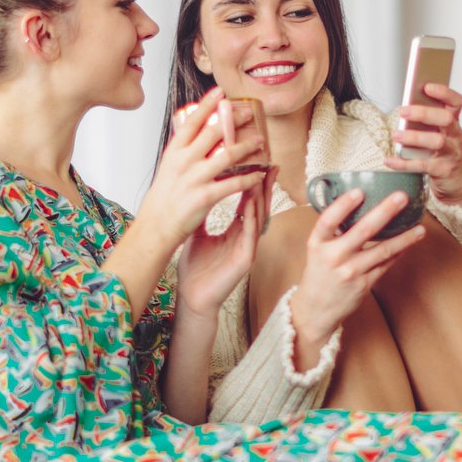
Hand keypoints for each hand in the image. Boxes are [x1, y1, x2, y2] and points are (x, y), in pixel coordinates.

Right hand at [139, 87, 261, 252]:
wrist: (156, 226)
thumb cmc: (164, 197)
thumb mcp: (169, 167)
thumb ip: (184, 151)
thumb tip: (200, 134)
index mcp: (174, 152)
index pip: (192, 122)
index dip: (207, 104)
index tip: (220, 92)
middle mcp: (183, 162)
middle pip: (213, 133)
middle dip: (234, 119)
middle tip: (249, 112)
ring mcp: (194, 179)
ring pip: (227, 156)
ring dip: (247, 146)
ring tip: (260, 140)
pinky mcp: (204, 197)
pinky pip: (233, 184)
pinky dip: (249, 178)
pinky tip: (259, 174)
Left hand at [175, 166, 271, 317]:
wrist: (192, 297)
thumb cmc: (195, 270)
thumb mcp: (197, 235)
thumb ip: (202, 216)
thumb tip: (196, 193)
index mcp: (235, 232)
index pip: (248, 203)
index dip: (252, 184)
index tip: (254, 164)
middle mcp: (245, 238)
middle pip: (259, 206)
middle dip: (264, 185)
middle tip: (269, 164)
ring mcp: (247, 248)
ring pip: (259, 218)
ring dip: (261, 196)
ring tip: (262, 176)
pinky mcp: (245, 259)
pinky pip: (251, 234)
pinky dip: (252, 216)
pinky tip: (251, 201)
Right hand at [288, 189, 427, 351]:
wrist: (316, 309)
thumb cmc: (319, 273)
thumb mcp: (317, 250)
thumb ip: (333, 231)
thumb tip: (359, 205)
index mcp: (317, 244)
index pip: (328, 220)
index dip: (343, 205)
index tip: (359, 191)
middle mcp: (333, 257)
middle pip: (362, 231)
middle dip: (385, 212)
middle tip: (401, 197)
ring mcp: (350, 272)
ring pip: (382, 250)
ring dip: (404, 238)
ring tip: (420, 228)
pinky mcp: (364, 284)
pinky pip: (385, 264)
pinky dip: (398, 253)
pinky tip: (409, 244)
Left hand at [385, 83, 461, 207]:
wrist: (456, 184)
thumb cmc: (441, 154)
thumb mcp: (437, 134)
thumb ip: (425, 121)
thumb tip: (404, 108)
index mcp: (453, 122)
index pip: (455, 102)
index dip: (444, 93)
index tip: (427, 86)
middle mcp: (455, 135)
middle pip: (445, 119)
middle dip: (424, 113)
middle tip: (403, 111)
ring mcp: (452, 153)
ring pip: (437, 141)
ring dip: (414, 137)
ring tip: (396, 136)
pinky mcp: (444, 170)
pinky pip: (423, 165)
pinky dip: (404, 163)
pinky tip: (390, 160)